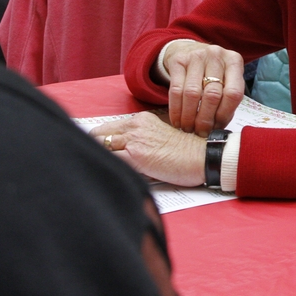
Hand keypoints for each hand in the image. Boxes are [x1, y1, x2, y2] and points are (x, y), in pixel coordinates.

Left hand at [89, 112, 206, 184]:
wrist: (203, 157)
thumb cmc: (186, 153)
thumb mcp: (158, 139)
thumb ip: (138, 142)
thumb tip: (120, 156)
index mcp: (139, 120)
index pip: (105, 129)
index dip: (97, 142)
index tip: (95, 152)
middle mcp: (134, 126)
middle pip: (96, 135)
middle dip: (92, 149)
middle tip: (92, 162)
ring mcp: (134, 139)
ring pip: (99, 146)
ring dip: (98, 159)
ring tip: (98, 171)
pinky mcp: (136, 155)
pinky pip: (110, 160)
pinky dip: (107, 168)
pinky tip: (111, 175)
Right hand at [163, 41, 244, 133]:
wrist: (188, 49)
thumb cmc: (211, 71)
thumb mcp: (225, 79)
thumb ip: (227, 100)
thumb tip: (219, 129)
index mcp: (234, 62)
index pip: (234, 93)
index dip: (225, 115)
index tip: (217, 128)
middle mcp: (216, 56)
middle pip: (212, 95)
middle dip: (205, 119)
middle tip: (200, 132)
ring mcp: (196, 56)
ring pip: (192, 94)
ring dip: (189, 117)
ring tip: (188, 128)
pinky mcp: (178, 60)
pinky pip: (176, 90)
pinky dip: (176, 109)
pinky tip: (177, 120)